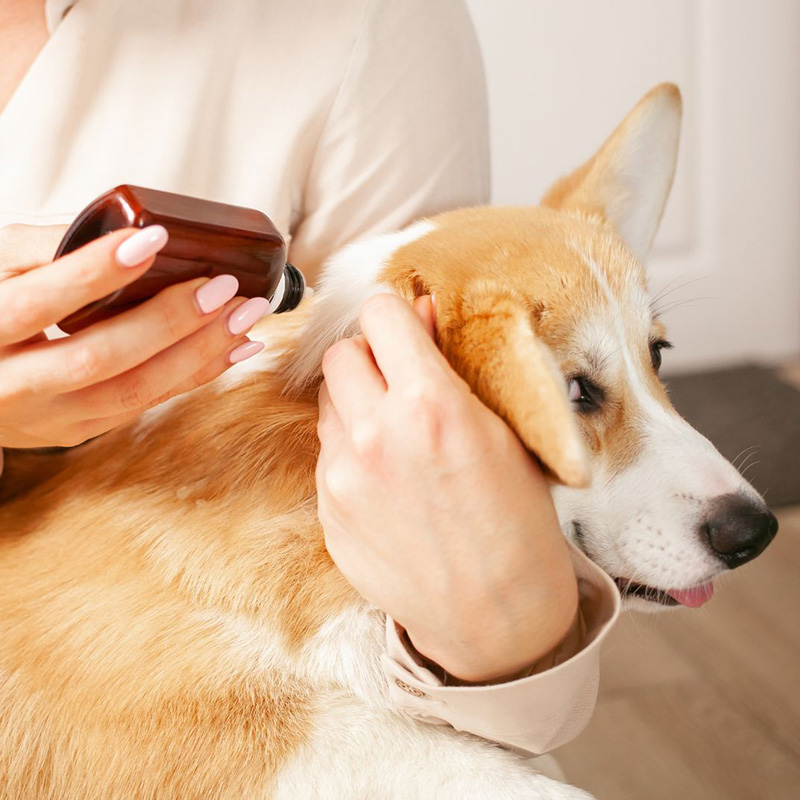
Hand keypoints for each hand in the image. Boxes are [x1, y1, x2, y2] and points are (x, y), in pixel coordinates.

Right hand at [0, 223, 267, 449]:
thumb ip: (41, 249)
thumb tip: (126, 232)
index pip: (37, 304)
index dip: (94, 274)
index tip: (154, 240)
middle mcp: (10, 387)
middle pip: (98, 358)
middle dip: (169, 321)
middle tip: (224, 287)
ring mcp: (47, 418)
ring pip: (132, 392)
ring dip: (198, 353)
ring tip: (245, 316)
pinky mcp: (77, 430)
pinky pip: (145, 404)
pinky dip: (195, 374)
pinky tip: (234, 347)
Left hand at [316, 293, 578, 682]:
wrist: (495, 615)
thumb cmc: (516, 523)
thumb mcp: (502, 432)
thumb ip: (451, 366)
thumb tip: (420, 312)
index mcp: (430, 405)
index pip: (378, 314)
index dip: (395, 317)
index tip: (406, 331)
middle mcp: (375, 436)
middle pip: (340, 354)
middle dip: (369, 358)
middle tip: (399, 382)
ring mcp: (343, 477)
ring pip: (328, 403)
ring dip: (355, 404)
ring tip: (395, 437)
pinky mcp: (327, 512)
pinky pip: (327, 455)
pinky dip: (350, 452)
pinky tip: (386, 480)